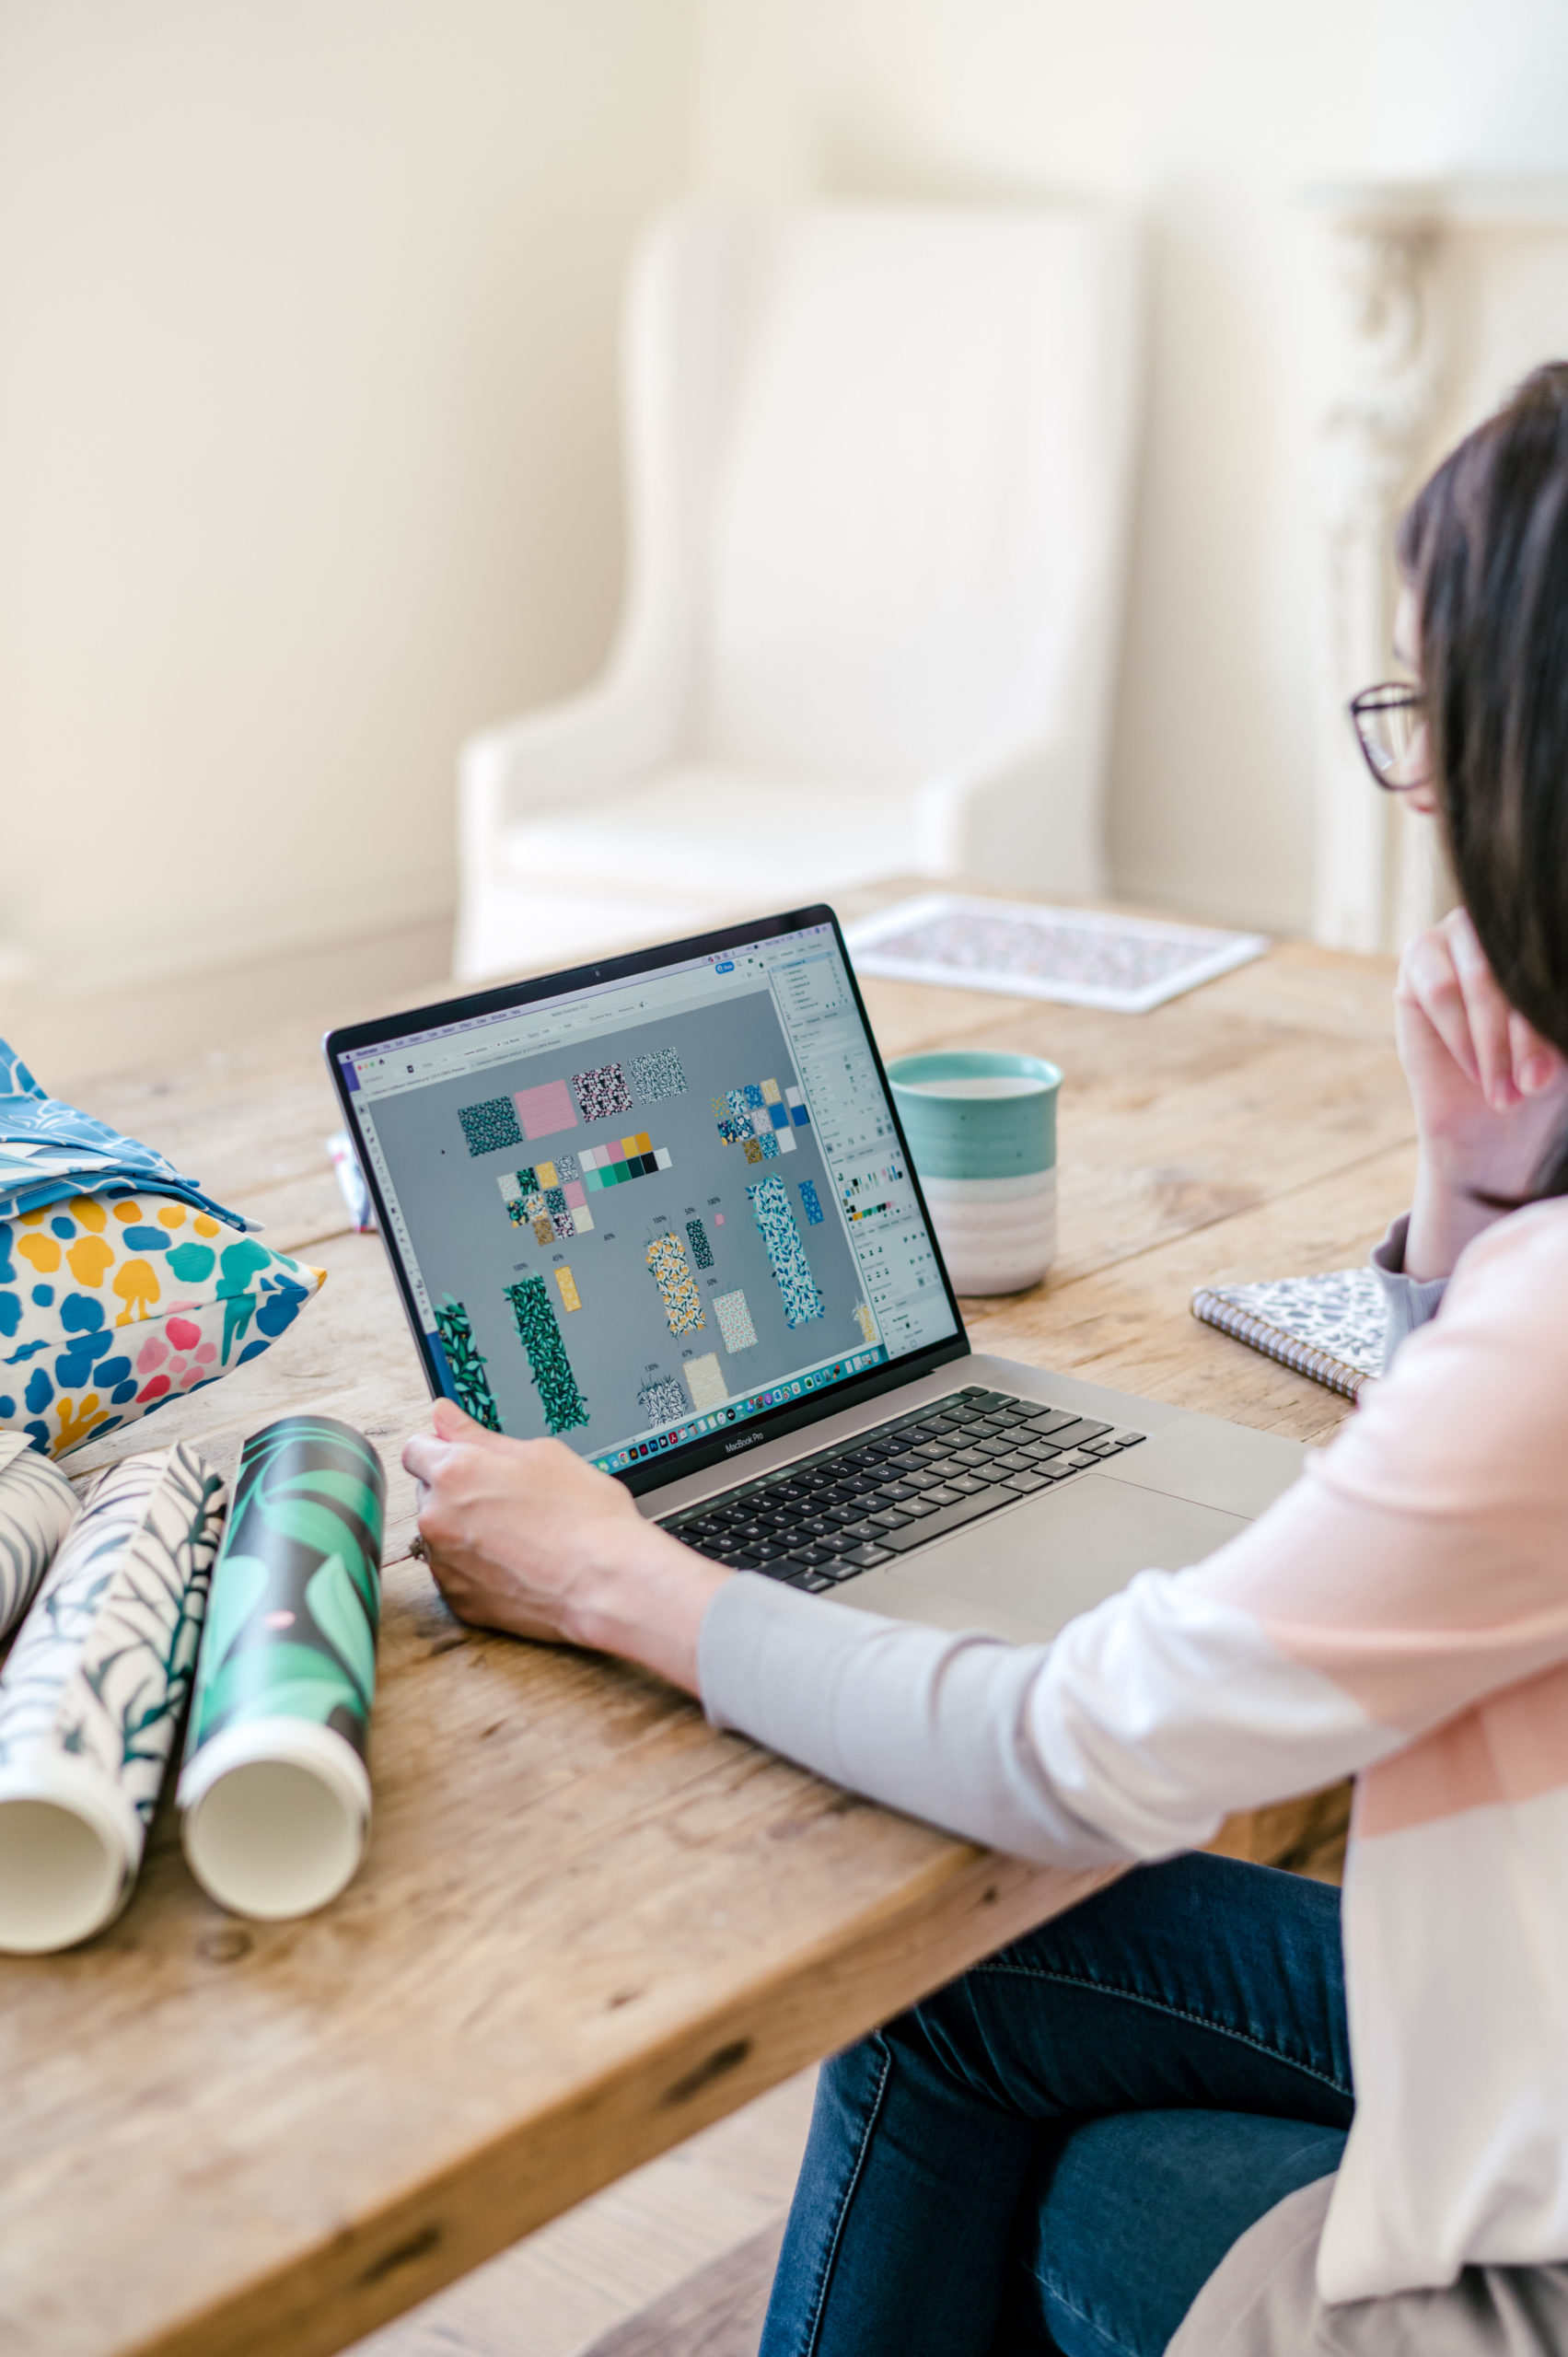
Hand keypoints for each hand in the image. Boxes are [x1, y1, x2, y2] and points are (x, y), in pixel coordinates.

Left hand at [401, 1400, 728, 1692]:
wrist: (606, 1583)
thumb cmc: (585, 1517)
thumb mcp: (541, 1454)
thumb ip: (479, 1435)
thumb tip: (444, 1417)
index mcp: (455, 1472)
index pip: (416, 1449)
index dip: (441, 1449)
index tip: (462, 1456)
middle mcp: (437, 1517)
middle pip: (428, 1493)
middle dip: (456, 1491)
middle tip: (506, 1497)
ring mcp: (445, 1563)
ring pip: (441, 1535)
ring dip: (464, 1531)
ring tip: (517, 1534)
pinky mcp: (457, 1599)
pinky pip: (455, 1573)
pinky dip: (475, 1567)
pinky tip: (514, 1562)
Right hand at [1395, 908, 1567, 1278]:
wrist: (1492, 1124)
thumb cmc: (1539, 1079)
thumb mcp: (1561, 1049)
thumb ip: (1555, 1019)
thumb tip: (1550, 1027)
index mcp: (1546, 941)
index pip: (1552, 961)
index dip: (1550, 1011)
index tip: (1550, 1073)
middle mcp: (1506, 927)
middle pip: (1520, 970)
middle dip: (1525, 1035)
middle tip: (1530, 1086)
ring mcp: (1460, 936)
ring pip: (1480, 979)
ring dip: (1492, 1043)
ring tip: (1502, 1091)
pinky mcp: (1418, 959)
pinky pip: (1438, 991)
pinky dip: (1459, 1034)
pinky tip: (1473, 1070)